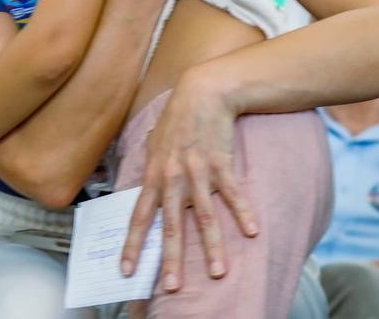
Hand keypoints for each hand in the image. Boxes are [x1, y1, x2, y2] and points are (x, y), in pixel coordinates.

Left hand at [120, 73, 256, 292]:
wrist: (203, 92)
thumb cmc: (178, 118)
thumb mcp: (154, 142)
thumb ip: (150, 167)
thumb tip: (141, 185)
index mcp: (154, 174)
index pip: (140, 216)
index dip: (133, 244)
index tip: (126, 270)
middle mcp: (172, 176)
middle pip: (171, 224)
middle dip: (171, 258)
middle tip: (172, 287)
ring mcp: (197, 171)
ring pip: (204, 216)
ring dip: (212, 246)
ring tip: (218, 272)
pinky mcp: (221, 163)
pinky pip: (233, 192)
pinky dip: (242, 212)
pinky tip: (252, 231)